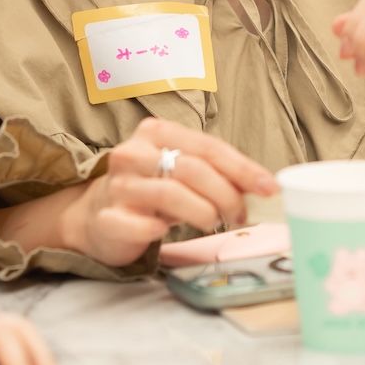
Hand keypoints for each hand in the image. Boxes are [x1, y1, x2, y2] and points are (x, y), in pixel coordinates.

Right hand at [60, 118, 278, 267]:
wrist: (96, 214)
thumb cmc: (150, 189)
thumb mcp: (182, 172)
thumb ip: (215, 173)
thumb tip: (260, 186)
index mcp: (156, 132)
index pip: (207, 147)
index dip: (242, 168)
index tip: (268, 187)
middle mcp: (133, 153)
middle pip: (192, 169)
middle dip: (226, 194)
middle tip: (240, 214)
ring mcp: (118, 186)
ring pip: (170, 194)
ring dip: (202, 212)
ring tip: (213, 222)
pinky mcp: (107, 218)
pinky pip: (140, 224)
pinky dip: (158, 230)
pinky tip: (166, 231)